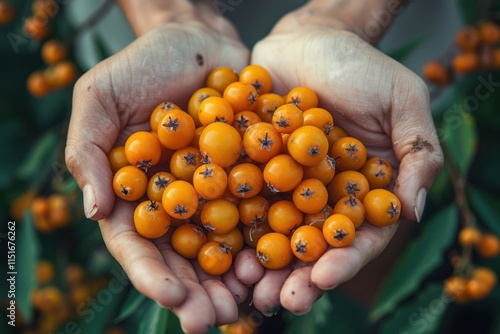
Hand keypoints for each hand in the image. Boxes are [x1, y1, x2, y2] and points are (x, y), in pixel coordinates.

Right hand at [65, 14, 249, 331]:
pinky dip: (266, 240)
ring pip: (221, 246)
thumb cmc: (144, 64)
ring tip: (248, 305)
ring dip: (233, 279)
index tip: (171, 297)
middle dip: (196, 292)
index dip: (150, 274)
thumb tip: (92, 211)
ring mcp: (213, 193)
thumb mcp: (102, 97)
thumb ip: (89, 150)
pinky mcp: (249, 177)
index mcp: (134, 192)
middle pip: (182, 257)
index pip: (136, 244)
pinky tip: (277, 262)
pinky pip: (257, 213)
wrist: (200, 40)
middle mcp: (175, 201)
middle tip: (214, 320)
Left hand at [246, 25, 443, 313]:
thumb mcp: (402, 100)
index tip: (323, 278)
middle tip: (280, 301)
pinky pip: (243, 201)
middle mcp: (324, 195)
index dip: (344, 258)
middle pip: (313, 245)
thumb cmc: (361, 65)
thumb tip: (414, 212)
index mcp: (363, 189)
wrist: (309, 38)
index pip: (359, 234)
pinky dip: (233, 225)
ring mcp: (286, 186)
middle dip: (298, 275)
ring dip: (262, 263)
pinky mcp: (253, 169)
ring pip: (275, 233)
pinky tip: (219, 247)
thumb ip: (416, 153)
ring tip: (246, 287)